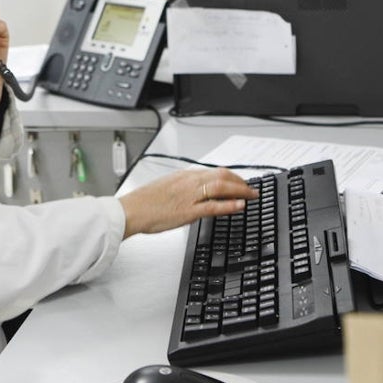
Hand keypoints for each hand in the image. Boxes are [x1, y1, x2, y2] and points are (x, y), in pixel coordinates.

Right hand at [119, 168, 256, 238]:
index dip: (231, 176)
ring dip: (240, 190)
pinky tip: (240, 205)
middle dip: (240, 181)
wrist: (131, 210)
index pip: (213, 171)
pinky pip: (214, 205)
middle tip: (251, 188)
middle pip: (222, 175)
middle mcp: (189, 182)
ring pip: (221, 187)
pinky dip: (229, 204)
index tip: (239, 182)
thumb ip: (182, 187)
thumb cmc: (144, 202)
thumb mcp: (166, 187)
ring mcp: (189, 196)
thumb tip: (195, 191)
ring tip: (251, 195)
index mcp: (183, 175)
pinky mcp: (188, 210)